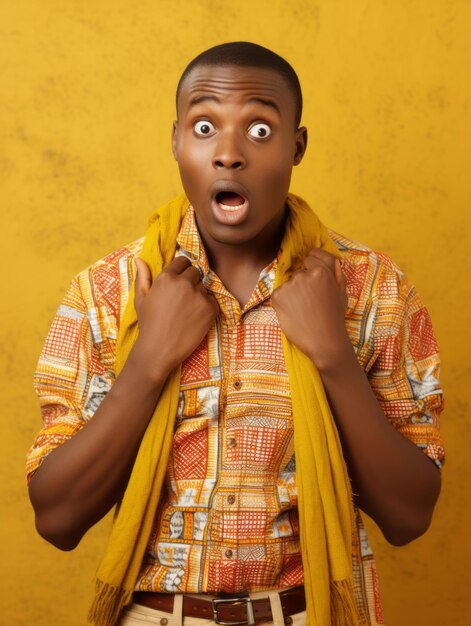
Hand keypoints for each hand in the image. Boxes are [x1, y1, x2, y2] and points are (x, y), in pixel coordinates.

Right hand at [132, 256, 218, 376]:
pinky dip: (207, 307)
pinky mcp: (210, 308)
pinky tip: (195, 317)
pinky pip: (213, 300)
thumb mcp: (141, 299)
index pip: (183, 261)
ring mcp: (199, 295)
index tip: (180, 280)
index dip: (182, 270)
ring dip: (199, 294)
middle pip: (196, 272)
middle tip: (183, 298)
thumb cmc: (148, 324)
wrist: (159, 349)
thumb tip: (139, 259)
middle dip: (191, 281)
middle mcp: (184, 283)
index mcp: (167, 277)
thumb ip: (142, 277)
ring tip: (187, 311)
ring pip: (204, 287)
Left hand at [271, 248, 349, 370]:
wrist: (323, 341)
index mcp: (321, 271)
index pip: (311, 258)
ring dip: (293, 293)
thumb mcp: (341, 292)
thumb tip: (333, 260)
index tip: (313, 280)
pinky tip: (294, 313)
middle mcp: (304, 275)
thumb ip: (337, 273)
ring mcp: (289, 285)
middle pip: (299, 273)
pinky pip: (279, 294)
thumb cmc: (334, 317)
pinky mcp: (277, 296)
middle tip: (311, 302)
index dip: (312, 269)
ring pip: (289, 284)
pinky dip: (283, 302)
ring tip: (303, 310)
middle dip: (303, 284)